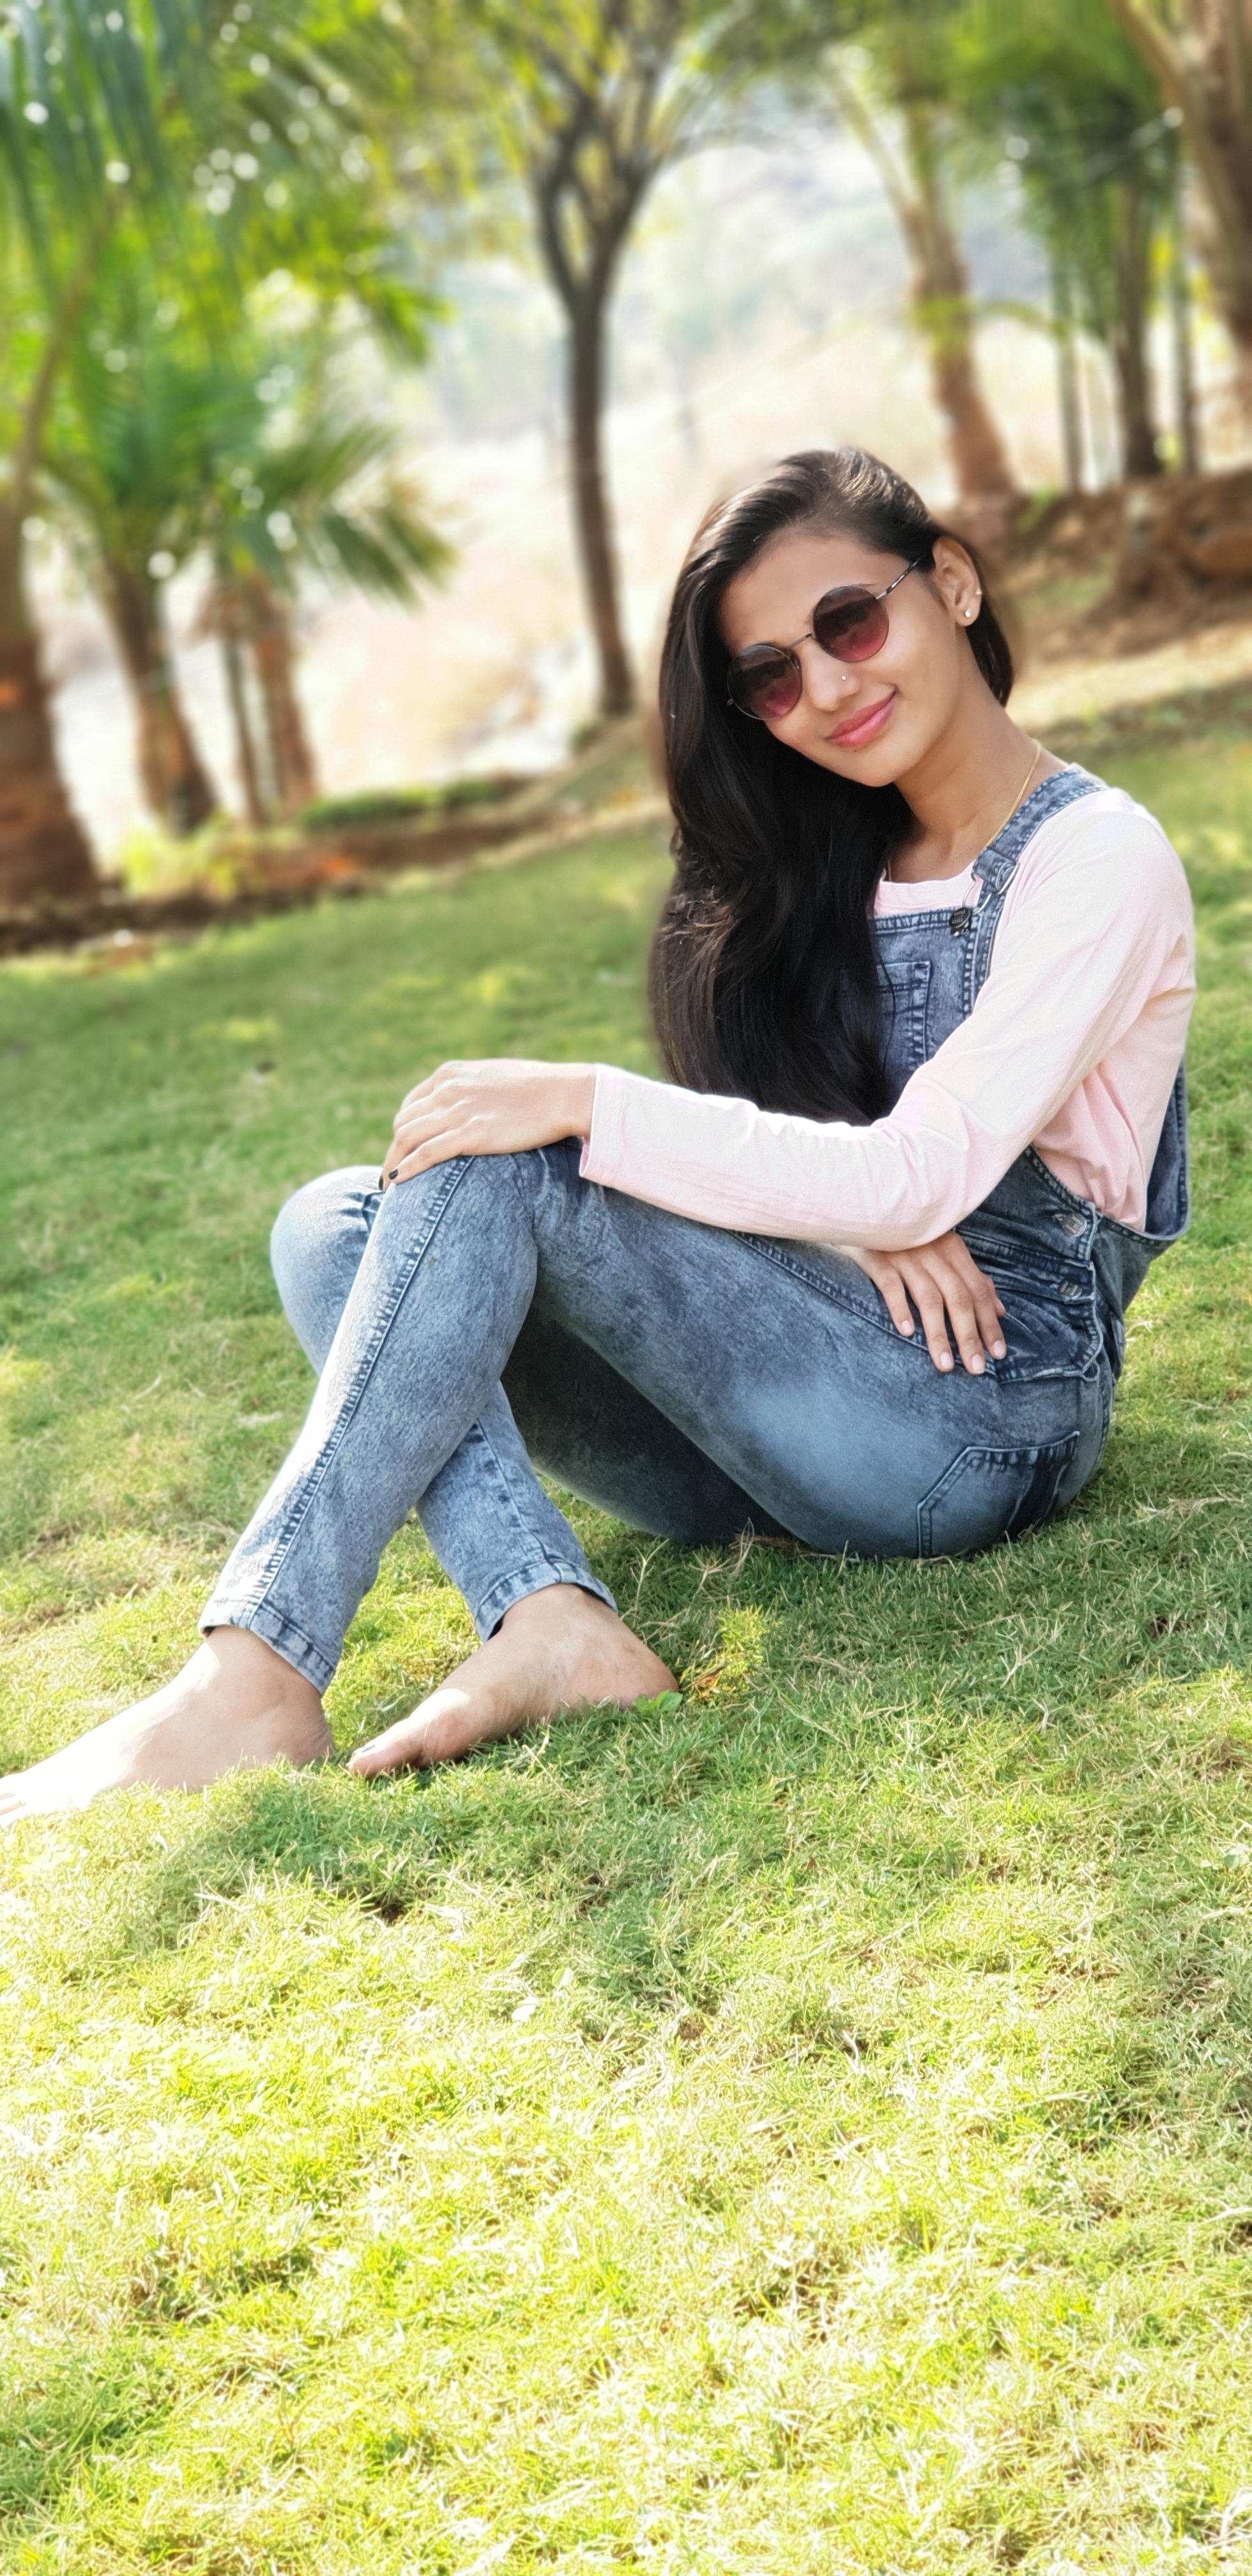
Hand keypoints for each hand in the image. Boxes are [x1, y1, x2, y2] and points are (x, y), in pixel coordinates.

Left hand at [380, 1058, 595, 1188]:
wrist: (564, 1095)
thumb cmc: (539, 1089)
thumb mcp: (495, 1079)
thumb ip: (474, 1090)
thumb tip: (471, 1108)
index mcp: (451, 1074)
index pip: (412, 1104)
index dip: (404, 1130)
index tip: (404, 1149)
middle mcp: (447, 1089)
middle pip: (404, 1122)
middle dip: (395, 1149)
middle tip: (396, 1172)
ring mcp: (457, 1111)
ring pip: (406, 1139)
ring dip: (393, 1163)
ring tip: (389, 1185)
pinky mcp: (469, 1134)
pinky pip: (424, 1154)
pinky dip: (405, 1170)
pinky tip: (398, 1184)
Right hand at [846, 1231, 1005, 1373]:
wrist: (863, 1209)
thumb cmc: (907, 1237)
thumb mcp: (944, 1251)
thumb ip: (971, 1278)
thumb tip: (1000, 1308)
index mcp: (953, 1250)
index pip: (978, 1291)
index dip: (989, 1322)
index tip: (997, 1353)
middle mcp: (933, 1252)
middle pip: (958, 1298)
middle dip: (969, 1335)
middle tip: (975, 1368)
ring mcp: (905, 1255)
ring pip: (929, 1298)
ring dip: (939, 1333)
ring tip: (944, 1364)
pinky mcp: (878, 1257)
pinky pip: (891, 1285)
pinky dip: (900, 1308)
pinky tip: (907, 1332)